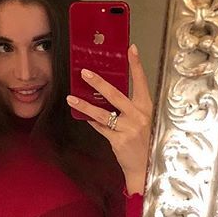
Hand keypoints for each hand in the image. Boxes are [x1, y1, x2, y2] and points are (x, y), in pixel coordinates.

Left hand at [66, 44, 152, 193]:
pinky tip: (82, 116)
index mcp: (147, 108)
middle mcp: (139, 116)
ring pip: (102, 113)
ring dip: (85, 105)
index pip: (141, 82)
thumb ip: (129, 109)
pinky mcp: (118, 141)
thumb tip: (107, 95)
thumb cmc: (144, 143)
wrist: (146, 168)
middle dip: (99, 82)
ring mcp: (128, 129)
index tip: (131, 49)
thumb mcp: (142, 122)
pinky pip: (100, 128)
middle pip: (116, 95)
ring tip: (70, 99)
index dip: (136, 65)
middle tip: (84, 72)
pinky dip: (91, 122)